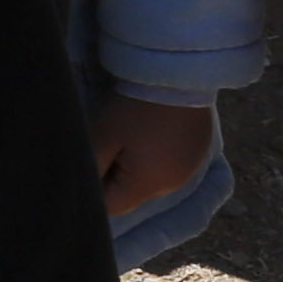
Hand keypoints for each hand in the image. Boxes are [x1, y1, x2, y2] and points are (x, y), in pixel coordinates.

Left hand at [91, 94, 217, 226]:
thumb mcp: (104, 136)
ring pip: (150, 177)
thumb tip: (84, 188)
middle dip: (116, 174)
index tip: (92, 161)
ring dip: (136, 162)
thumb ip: (91, 167)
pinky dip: (155, 152)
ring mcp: (189, 167)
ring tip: (132, 132)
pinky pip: (169, 162)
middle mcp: (174, 184)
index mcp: (150, 185)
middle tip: (111, 140)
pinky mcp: (198, 150)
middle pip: (132, 192)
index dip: (96, 188)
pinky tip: (151, 128)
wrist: (177, 74)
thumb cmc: (135, 107)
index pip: (113, 206)